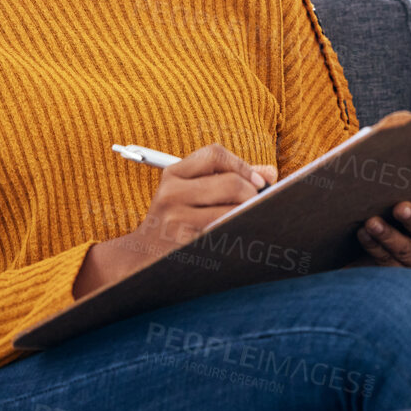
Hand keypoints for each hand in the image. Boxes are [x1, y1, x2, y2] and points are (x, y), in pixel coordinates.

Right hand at [73, 143, 276, 298]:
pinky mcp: (183, 245)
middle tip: (261, 204)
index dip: (243, 165)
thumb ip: (227, 178)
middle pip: (230, 184)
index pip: (214, 154)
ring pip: (231, 211)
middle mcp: (171, 193)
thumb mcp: (191, 192)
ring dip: (249, 215)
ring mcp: (175, 220)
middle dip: (253, 194)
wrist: (140, 257)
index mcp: (174, 174)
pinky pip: (224, 235)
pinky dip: (238, 234)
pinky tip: (242, 236)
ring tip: (254, 220)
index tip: (259, 182)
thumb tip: (269, 173)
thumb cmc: (176, 220)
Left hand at [352, 193, 410, 274]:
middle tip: (400, 208)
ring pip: (406, 250)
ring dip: (388, 235)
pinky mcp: (403, 281)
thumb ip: (408, 191)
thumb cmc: (402, 220)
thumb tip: (389, 158)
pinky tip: (363, 234)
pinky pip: (387, 262)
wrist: (391, 257)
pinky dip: (374, 247)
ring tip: (372, 223)